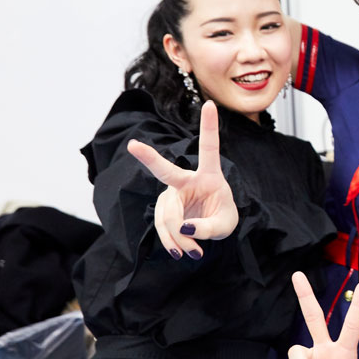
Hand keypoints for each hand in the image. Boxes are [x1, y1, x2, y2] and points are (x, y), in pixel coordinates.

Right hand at [127, 101, 237, 259]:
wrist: (210, 229)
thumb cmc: (222, 218)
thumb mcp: (225, 225)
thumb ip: (207, 227)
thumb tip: (183, 229)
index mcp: (210, 175)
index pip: (209, 148)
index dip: (209, 127)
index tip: (210, 104)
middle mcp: (187, 180)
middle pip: (166, 173)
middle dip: (149, 157)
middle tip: (133, 145)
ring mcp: (171, 194)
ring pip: (167, 215)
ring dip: (178, 238)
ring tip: (194, 253)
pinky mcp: (162, 209)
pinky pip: (162, 228)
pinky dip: (172, 244)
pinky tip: (181, 253)